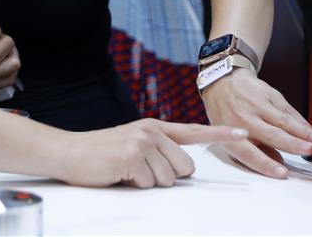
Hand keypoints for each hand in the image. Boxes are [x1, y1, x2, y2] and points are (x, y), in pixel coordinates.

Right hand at [55, 119, 246, 188]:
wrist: (68, 151)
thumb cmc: (101, 154)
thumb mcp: (133, 144)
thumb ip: (158, 150)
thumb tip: (181, 169)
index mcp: (155, 127)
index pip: (194, 131)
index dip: (221, 133)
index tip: (244, 133)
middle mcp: (152, 130)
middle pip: (184, 168)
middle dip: (165, 177)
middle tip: (138, 170)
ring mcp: (142, 141)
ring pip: (167, 179)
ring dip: (147, 182)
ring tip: (126, 171)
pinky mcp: (132, 155)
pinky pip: (149, 183)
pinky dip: (134, 184)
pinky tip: (118, 172)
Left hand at [201, 69, 311, 177]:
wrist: (224, 82)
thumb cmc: (228, 114)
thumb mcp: (231, 136)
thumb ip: (256, 152)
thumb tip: (280, 166)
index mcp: (230, 135)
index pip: (249, 153)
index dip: (266, 164)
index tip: (282, 173)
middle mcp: (244, 119)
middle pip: (271, 134)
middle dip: (292, 144)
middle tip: (310, 151)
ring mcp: (257, 104)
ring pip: (283, 120)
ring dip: (302, 131)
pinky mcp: (268, 93)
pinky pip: (287, 109)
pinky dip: (300, 121)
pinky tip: (310, 130)